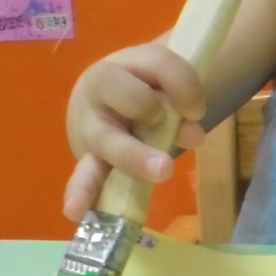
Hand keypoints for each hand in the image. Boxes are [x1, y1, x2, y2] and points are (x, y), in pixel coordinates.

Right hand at [63, 44, 206, 221]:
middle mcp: (99, 91)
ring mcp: (91, 126)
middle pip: (122, 92)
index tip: (198, 109)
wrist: (106, 102)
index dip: (184, 83)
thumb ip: (181, 106)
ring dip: (134, 156)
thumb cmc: (142, 89)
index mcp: (125, 64)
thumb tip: (192, 135)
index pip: (158, 64)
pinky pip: (84, 175)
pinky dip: (82, 192)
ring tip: (158, 172)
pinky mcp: (89, 159)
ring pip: (106, 138)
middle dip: (147, 107)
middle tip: (180, 119)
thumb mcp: (163, 87)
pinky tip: (77, 211)